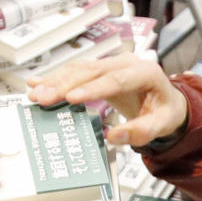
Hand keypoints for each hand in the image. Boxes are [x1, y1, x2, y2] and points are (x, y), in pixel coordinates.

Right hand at [27, 54, 189, 146]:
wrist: (166, 102)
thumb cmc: (164, 112)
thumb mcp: (161, 125)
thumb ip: (141, 131)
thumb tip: (114, 136)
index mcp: (145, 73)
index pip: (115, 80)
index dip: (92, 89)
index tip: (71, 99)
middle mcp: (126, 64)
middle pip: (91, 71)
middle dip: (64, 84)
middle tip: (43, 98)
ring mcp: (111, 64)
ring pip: (80, 69)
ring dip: (55, 81)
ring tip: (35, 93)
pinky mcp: (100, 71)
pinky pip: (76, 72)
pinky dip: (56, 78)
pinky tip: (38, 83)